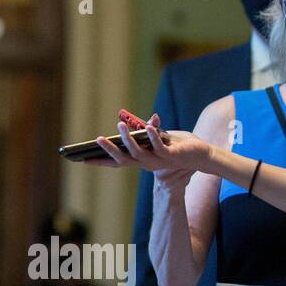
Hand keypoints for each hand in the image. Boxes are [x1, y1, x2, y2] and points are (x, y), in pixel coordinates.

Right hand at [93, 117, 209, 182]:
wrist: (201, 154)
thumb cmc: (179, 145)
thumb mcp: (161, 136)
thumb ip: (152, 130)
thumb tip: (146, 121)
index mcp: (142, 160)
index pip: (118, 162)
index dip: (101, 161)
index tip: (83, 160)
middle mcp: (148, 163)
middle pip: (124, 159)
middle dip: (110, 149)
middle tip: (97, 139)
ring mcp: (159, 161)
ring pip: (139, 153)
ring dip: (129, 139)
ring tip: (120, 125)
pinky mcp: (171, 155)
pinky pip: (159, 146)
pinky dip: (152, 136)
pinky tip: (147, 126)